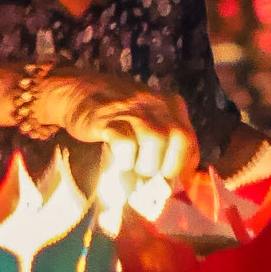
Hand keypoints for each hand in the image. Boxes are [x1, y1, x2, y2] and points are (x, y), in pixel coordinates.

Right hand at [40, 71, 198, 185]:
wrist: (79, 90)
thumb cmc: (117, 113)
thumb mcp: (147, 118)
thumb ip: (163, 140)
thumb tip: (170, 180)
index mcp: (171, 105)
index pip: (191, 141)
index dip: (184, 165)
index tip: (173, 179)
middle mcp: (157, 104)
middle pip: (180, 139)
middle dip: (170, 165)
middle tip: (153, 174)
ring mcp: (132, 110)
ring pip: (155, 141)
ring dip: (146, 163)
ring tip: (134, 166)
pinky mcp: (108, 119)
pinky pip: (126, 143)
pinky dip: (125, 158)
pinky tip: (119, 159)